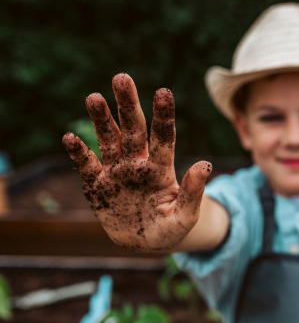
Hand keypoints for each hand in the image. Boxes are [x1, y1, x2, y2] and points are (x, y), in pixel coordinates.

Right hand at [62, 74, 211, 251]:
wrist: (146, 244)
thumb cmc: (170, 229)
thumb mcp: (185, 216)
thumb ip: (193, 192)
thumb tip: (206, 165)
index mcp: (161, 169)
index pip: (163, 137)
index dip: (163, 115)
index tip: (163, 91)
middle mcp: (138, 164)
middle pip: (132, 129)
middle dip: (127, 104)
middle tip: (122, 78)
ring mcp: (116, 173)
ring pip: (108, 140)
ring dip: (101, 120)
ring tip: (94, 97)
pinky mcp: (97, 186)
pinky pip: (87, 166)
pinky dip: (78, 153)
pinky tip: (69, 138)